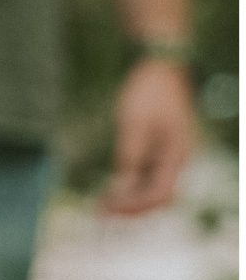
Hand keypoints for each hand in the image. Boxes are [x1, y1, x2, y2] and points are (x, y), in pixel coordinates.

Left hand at [100, 59, 195, 214]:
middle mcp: (179, 158)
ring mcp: (173, 153)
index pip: (159, 195)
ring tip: (103, 204)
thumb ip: (129, 157)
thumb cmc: (147, 92)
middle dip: (132, 208)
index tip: (106, 210)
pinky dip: (133, 185)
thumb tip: (121, 190)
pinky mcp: (164, 148)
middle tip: (100, 212)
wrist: (160, 67)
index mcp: (177, 154)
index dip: (133, 207)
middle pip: (159, 197)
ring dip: (132, 199)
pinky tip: (113, 188)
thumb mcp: (133, 124)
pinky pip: (151, 175)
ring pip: (155, 188)